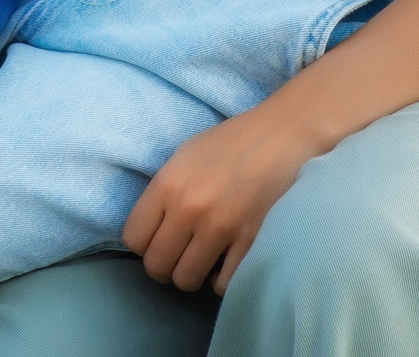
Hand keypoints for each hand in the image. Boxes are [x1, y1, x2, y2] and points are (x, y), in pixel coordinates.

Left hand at [123, 105, 325, 292]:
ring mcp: (222, 228)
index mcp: (168, 183)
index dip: (145, 243)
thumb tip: (151, 227)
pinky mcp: (251, 242)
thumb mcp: (186, 155)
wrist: (285, 135)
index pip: (133, 239)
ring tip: (204, 257)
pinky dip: (223, 278)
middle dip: (166, 264)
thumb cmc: (234, 141)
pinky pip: (223, 284)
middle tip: (181, 253)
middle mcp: (190, 208)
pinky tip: (228, 260)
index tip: (159, 238)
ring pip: (186, 280)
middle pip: (156, 266)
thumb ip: (164, 191)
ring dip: (193, 273)